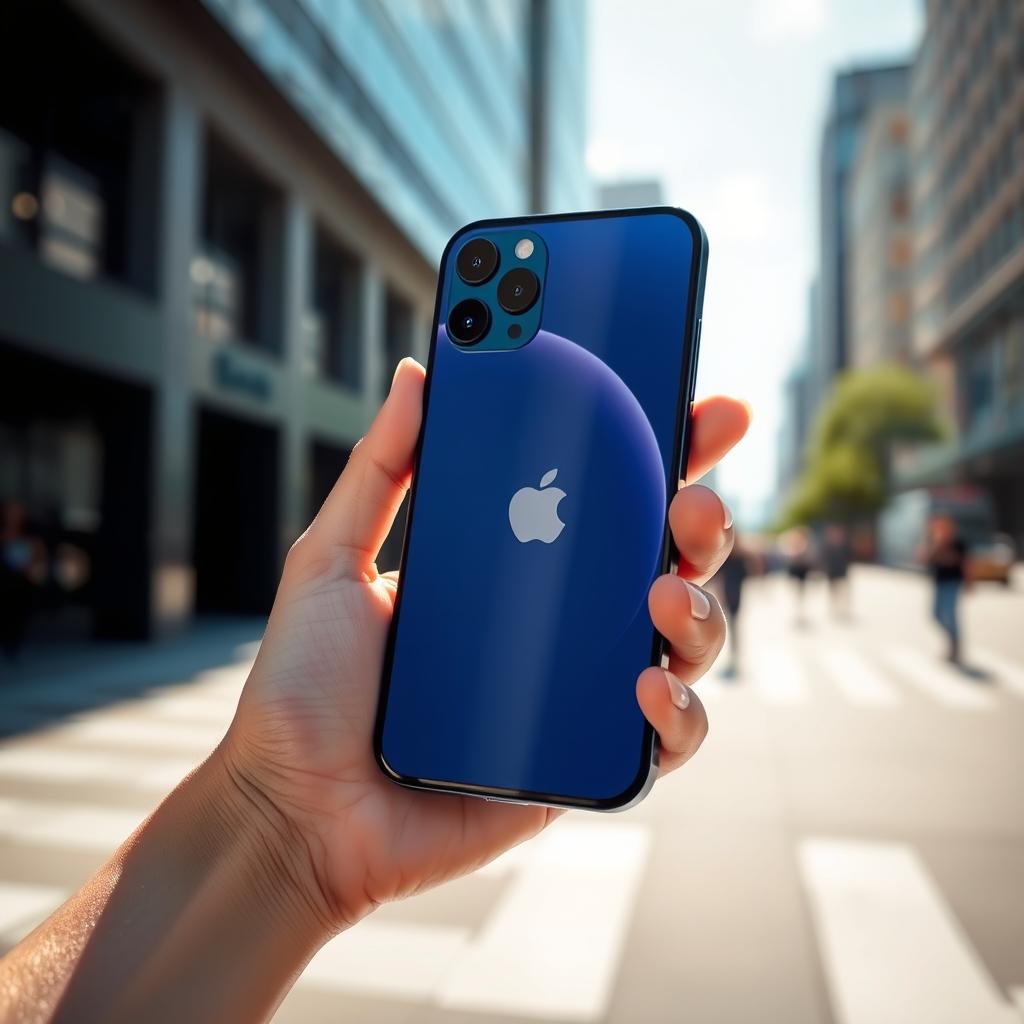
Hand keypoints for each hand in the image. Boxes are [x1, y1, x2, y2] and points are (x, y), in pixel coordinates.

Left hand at [223, 359, 749, 930]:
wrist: (298, 809)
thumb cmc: (308, 687)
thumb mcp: (332, 559)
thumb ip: (380, 468)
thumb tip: (420, 373)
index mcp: (513, 563)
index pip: (602, 496)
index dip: (660, 450)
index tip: (699, 406)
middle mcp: (560, 619)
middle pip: (663, 557)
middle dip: (702, 517)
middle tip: (694, 498)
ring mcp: (579, 688)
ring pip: (684, 638)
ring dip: (701, 606)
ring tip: (662, 592)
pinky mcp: (586, 758)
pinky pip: (666, 736)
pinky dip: (679, 710)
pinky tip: (645, 685)